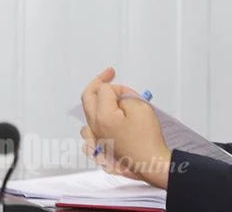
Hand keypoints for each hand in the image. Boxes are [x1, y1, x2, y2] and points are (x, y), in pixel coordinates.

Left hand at [79, 67, 170, 188]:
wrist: (152, 164)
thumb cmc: (148, 139)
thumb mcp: (141, 108)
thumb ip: (127, 97)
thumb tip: (119, 97)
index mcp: (102, 115)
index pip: (104, 90)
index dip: (119, 88)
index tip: (131, 93)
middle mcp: (94, 125)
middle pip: (88, 97)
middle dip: (98, 83)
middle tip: (108, 75)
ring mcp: (95, 136)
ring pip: (87, 112)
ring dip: (95, 101)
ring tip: (106, 96)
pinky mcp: (100, 145)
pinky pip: (89, 129)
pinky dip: (93, 120)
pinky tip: (100, 117)